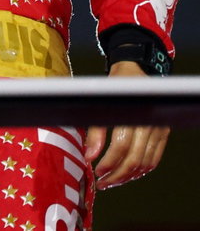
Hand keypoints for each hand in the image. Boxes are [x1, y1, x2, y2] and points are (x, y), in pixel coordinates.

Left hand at [85, 60, 168, 187]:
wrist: (136, 70)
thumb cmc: (114, 86)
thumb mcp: (100, 102)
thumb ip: (95, 130)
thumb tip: (89, 155)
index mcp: (131, 114)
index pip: (120, 146)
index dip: (107, 161)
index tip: (95, 170)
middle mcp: (148, 123)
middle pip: (134, 158)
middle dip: (117, 174)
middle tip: (102, 182)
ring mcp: (158, 129)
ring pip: (145, 161)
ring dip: (129, 175)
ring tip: (113, 181)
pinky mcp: (163, 133)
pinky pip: (155, 157)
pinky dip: (143, 169)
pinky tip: (130, 174)